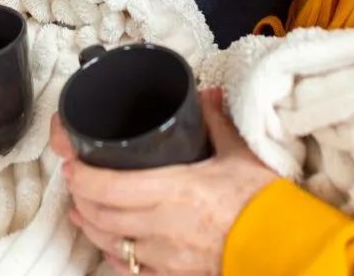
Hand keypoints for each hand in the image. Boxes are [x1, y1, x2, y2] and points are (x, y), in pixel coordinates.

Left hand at [51, 90, 277, 274]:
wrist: (283, 247)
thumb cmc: (262, 202)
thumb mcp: (238, 154)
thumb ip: (215, 122)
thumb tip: (205, 94)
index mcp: (174, 190)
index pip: (108, 186)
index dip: (80, 175)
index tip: (70, 160)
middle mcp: (161, 226)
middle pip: (100, 215)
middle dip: (80, 196)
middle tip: (74, 178)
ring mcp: (164, 257)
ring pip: (110, 243)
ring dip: (90, 226)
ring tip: (80, 209)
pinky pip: (131, 271)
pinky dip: (114, 257)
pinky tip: (109, 246)